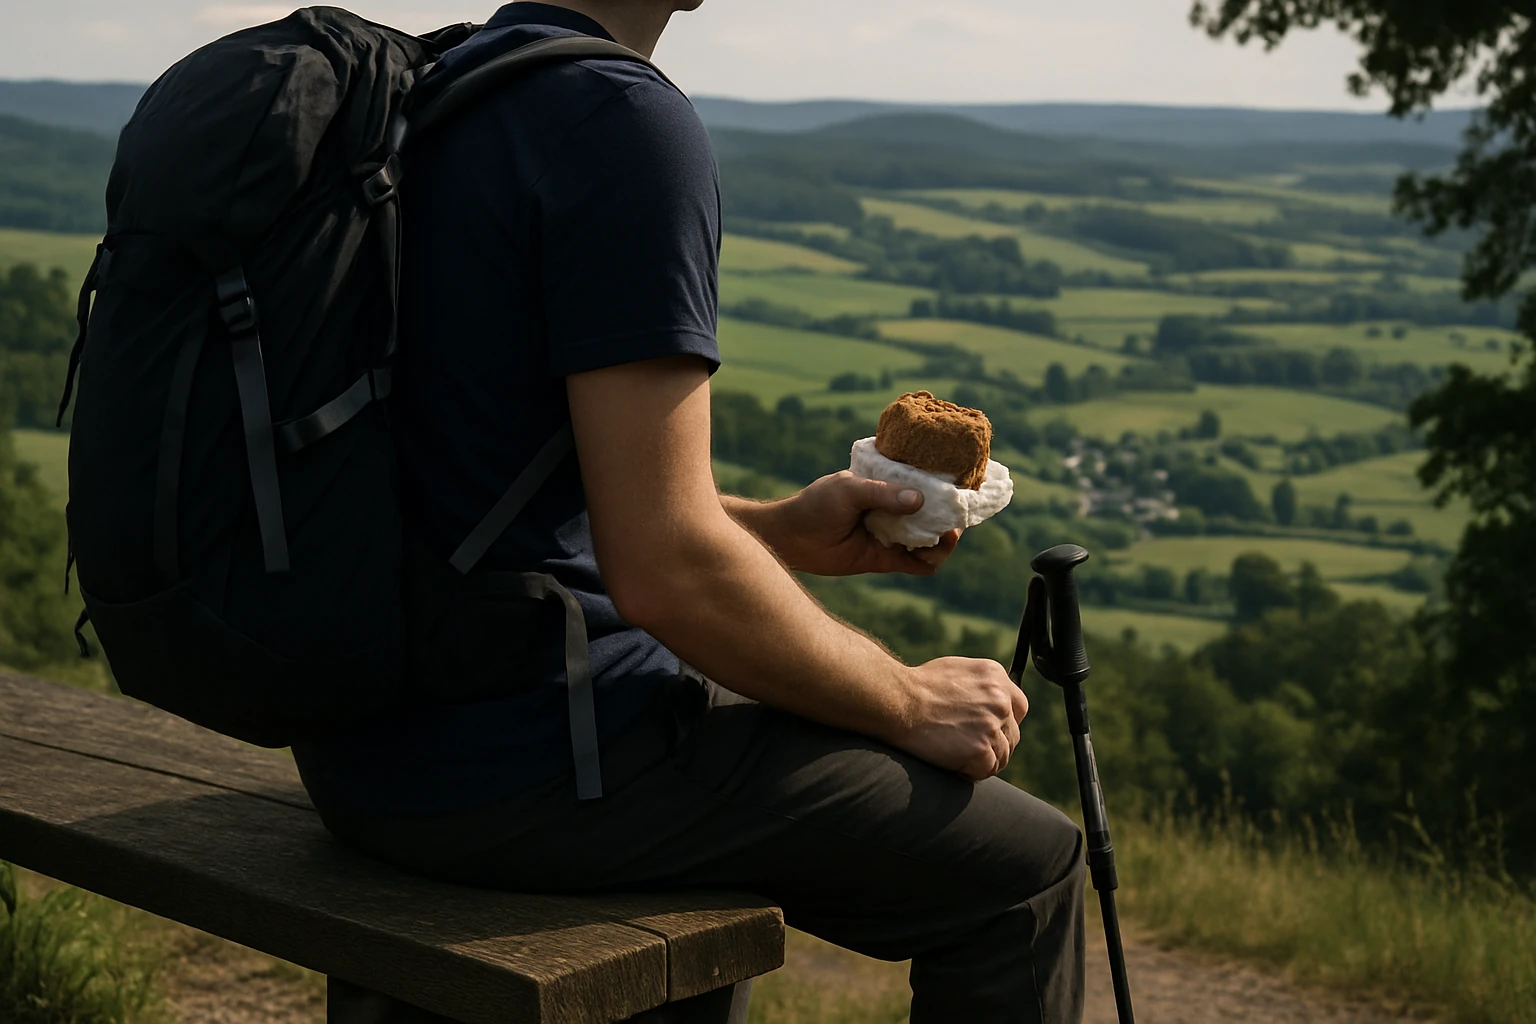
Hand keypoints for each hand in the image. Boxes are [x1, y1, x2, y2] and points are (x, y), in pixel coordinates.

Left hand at [750, 471, 961, 576]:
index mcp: (889, 483)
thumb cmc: (817, 504)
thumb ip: (884, 494)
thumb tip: (920, 499)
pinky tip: (930, 553)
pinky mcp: (887, 559)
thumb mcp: (850, 490)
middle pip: (936, 512)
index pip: (926, 480)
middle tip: (960, 515)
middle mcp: (896, 508)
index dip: (947, 483)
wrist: (792, 538)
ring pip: (933, 539)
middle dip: (952, 514)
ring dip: (945, 540)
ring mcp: (894, 534)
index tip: (967, 482)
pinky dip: (931, 560)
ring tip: (945, 536)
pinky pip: (919, 563)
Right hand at [889, 658, 1028, 781]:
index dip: (1004, 722)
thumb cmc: (919, 686)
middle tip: (969, 746)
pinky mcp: (980, 750)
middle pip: (1012, 734)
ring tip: (958, 756)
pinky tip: (955, 765)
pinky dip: (972, 772)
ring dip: (983, 760)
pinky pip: (987, 770)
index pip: (1018, 708)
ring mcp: (991, 726)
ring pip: (1003, 755)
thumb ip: (982, 686)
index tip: (990, 730)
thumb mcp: (958, 670)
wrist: (898, 701)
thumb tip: (994, 701)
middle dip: (994, 744)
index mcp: (996, 677)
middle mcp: (1000, 700)